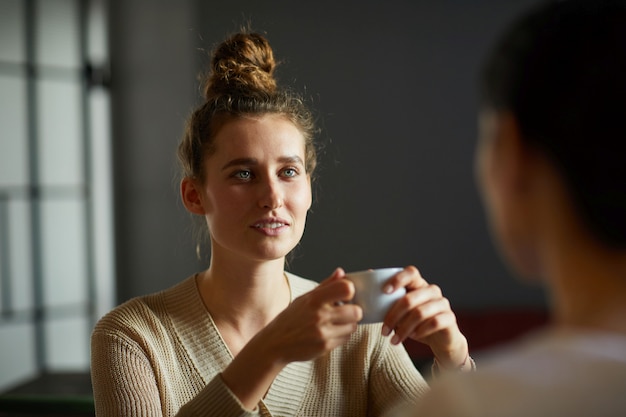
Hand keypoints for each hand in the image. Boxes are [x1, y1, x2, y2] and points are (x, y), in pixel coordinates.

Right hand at [220, 268, 361, 409]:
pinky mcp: (325, 346)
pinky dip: (342, 335)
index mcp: (314, 299)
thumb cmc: (292, 317)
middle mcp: (319, 315)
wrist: (276, 343)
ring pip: (353, 326)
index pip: (346, 289)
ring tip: (336, 322)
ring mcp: (323, 332)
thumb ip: (326, 285)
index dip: (350, 291)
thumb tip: (341, 272)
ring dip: (349, 324)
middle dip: (354, 311)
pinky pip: (346, 338)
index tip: (345, 295)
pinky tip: (331, 332)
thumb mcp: (305, 298)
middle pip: (356, 311)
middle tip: (346, 311)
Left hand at [381, 266, 468, 368]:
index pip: (411, 272)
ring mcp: (442, 303)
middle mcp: (432, 291)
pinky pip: (434, 322)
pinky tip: (413, 336)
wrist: (440, 340)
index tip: (384, 291)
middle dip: (393, 316)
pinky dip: (420, 331)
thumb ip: (387, 298)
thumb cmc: (416, 323)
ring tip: (394, 340)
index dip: (398, 279)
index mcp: (419, 284)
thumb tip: (368, 274)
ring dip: (404, 329)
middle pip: (410, 298)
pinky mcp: (449, 317)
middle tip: (384, 330)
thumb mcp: (400, 311)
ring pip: (420, 313)